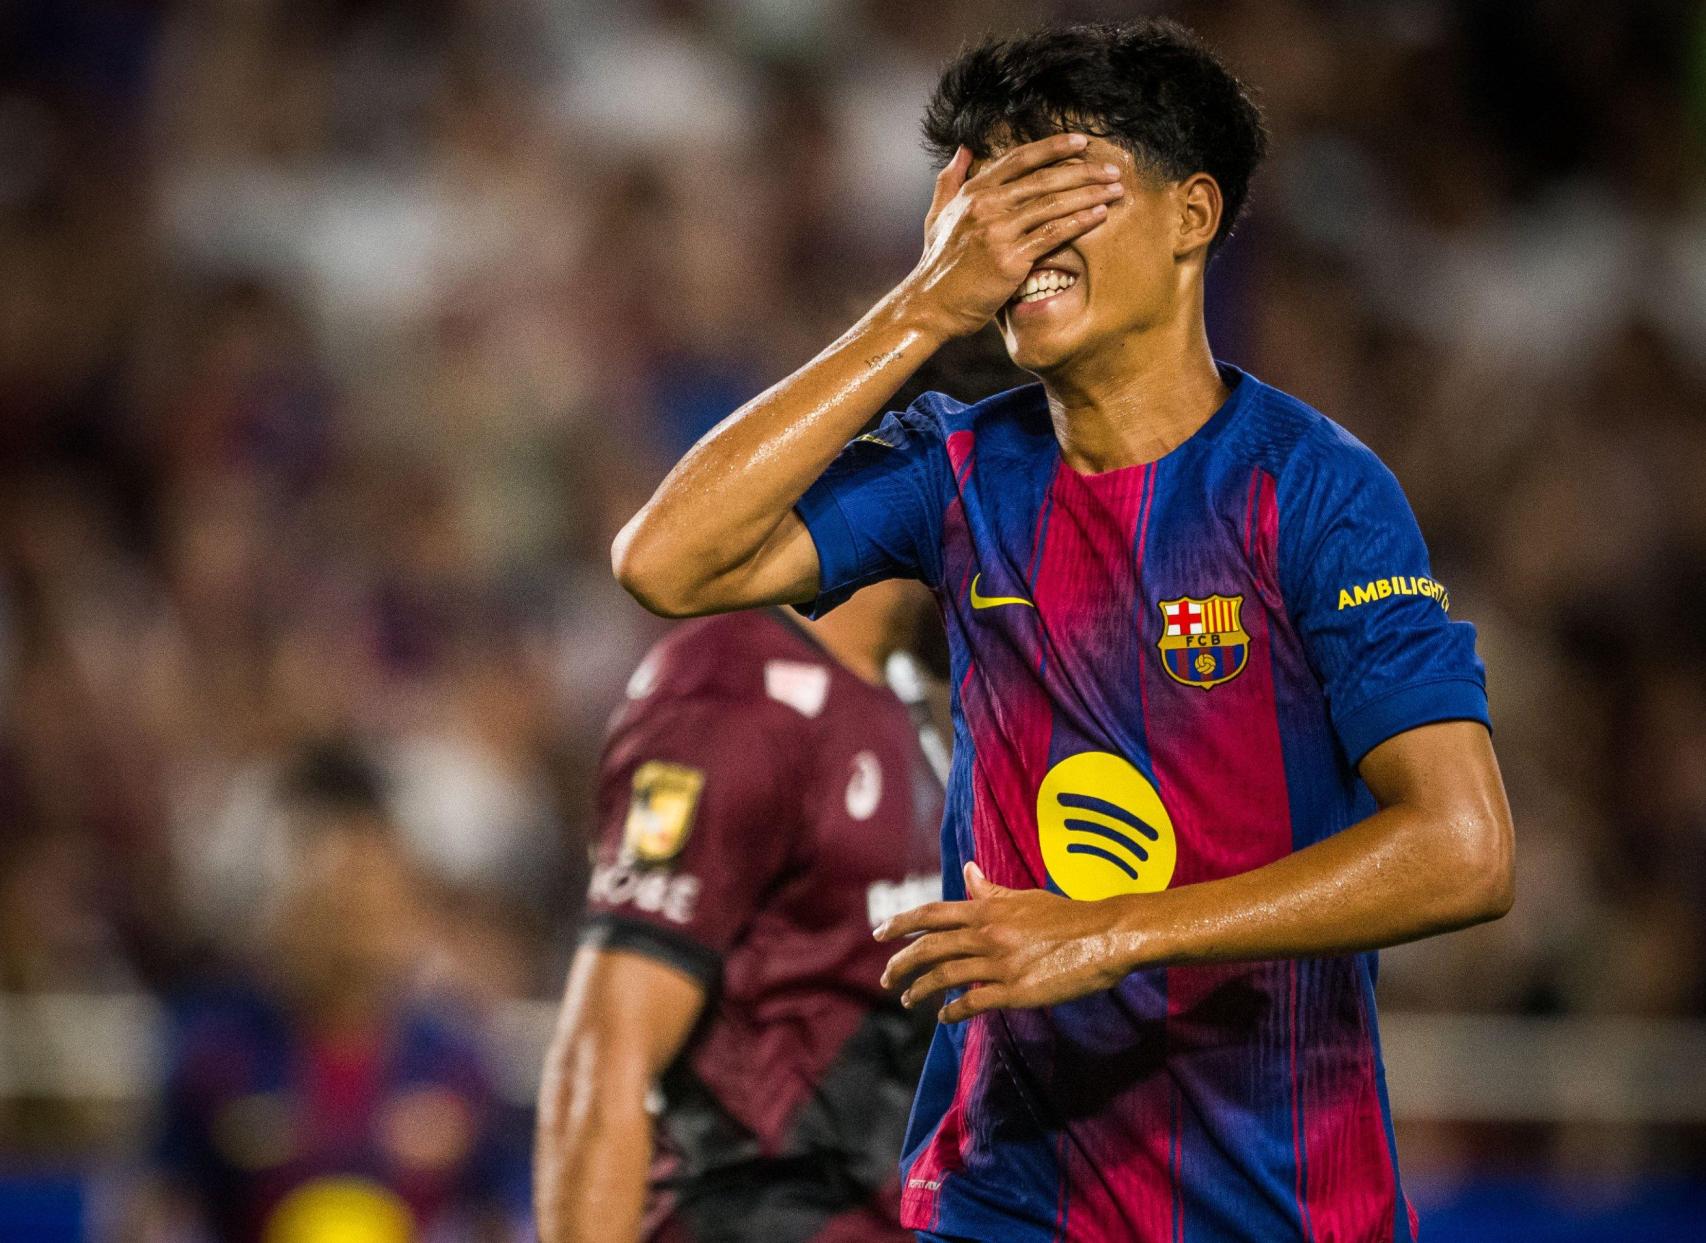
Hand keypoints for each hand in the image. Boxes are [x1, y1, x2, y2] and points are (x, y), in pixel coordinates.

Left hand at [875, 861, 1137, 1022]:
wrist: (1105, 936)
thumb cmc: (1066, 915)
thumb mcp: (1023, 897)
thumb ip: (990, 890)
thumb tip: (968, 872)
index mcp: (987, 909)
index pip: (931, 914)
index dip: (900, 923)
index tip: (879, 933)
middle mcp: (987, 934)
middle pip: (929, 948)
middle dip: (901, 963)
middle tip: (886, 977)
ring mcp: (1000, 963)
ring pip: (944, 977)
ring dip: (920, 990)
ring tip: (908, 1000)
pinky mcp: (1015, 991)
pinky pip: (972, 1003)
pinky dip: (952, 1011)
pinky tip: (944, 1017)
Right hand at [899, 134, 1123, 339]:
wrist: (929, 305)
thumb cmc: (937, 264)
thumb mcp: (936, 215)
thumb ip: (950, 180)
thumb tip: (963, 149)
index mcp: (973, 192)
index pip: (1019, 159)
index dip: (1053, 147)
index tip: (1081, 142)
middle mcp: (986, 206)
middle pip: (1044, 178)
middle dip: (1083, 171)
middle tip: (1112, 169)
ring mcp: (997, 231)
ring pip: (1053, 204)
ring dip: (1089, 194)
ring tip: (1115, 190)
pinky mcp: (1009, 259)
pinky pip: (1052, 235)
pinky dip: (1078, 222)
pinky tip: (1099, 215)